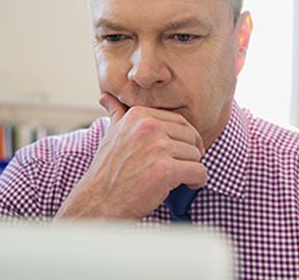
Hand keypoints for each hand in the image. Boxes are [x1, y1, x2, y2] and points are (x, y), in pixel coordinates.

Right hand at [55, 93, 207, 220]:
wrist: (99, 202)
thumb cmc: (107, 171)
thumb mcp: (111, 135)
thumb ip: (117, 114)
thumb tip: (107, 97)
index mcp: (139, 115)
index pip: (179, 121)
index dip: (185, 138)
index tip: (181, 151)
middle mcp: (149, 127)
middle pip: (191, 137)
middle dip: (191, 153)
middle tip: (183, 167)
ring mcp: (158, 148)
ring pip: (196, 155)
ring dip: (192, 169)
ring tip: (180, 178)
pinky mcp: (166, 170)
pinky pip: (199, 172)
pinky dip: (198, 181)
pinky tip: (188, 185)